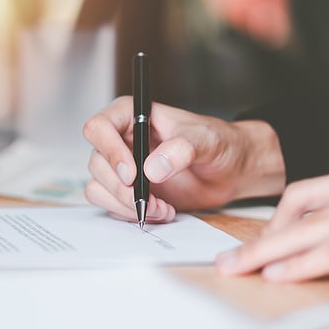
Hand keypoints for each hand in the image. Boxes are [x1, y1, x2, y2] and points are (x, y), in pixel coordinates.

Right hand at [83, 96, 285, 221]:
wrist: (230, 170)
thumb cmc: (218, 143)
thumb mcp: (206, 139)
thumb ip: (181, 149)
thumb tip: (152, 168)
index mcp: (132, 115)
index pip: (99, 127)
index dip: (109, 151)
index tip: (132, 173)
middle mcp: (121, 140)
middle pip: (97, 163)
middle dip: (122, 188)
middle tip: (149, 200)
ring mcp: (122, 167)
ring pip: (99, 187)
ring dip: (126, 205)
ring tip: (160, 208)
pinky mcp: (127, 190)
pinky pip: (110, 205)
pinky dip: (131, 213)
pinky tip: (160, 211)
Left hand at [217, 162, 328, 281]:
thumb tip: (316, 242)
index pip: (306, 192)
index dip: (276, 221)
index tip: (261, 245)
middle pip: (299, 215)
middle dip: (259, 241)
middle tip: (229, 261)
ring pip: (309, 234)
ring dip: (267, 254)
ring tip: (239, 270)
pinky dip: (302, 264)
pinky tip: (279, 274)